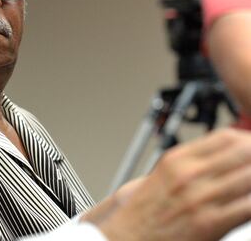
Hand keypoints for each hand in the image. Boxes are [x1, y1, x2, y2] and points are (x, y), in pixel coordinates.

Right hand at [94, 129, 250, 240]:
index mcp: (177, 159)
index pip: (225, 136)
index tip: (250, 146)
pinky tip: (250, 204)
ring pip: (250, 177)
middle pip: (243, 152)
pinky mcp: (211, 223)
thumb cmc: (145, 212)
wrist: (129, 238)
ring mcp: (201, 198)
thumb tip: (227, 157)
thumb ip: (193, 163)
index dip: (247, 140)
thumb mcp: (164, 175)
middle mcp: (189, 174)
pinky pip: (248, 207)